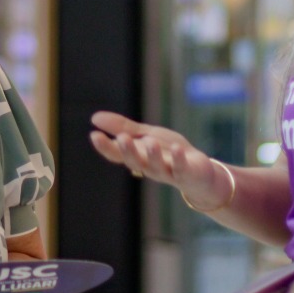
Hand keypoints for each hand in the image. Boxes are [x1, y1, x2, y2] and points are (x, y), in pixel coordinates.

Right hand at [89, 110, 224, 209]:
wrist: (200, 173)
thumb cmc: (169, 153)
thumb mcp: (146, 135)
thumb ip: (123, 127)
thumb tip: (94, 118)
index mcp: (138, 157)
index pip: (117, 154)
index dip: (105, 146)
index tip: (94, 135)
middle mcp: (149, 167)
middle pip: (135, 162)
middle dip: (128, 151)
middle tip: (122, 138)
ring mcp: (167, 172)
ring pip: (156, 167)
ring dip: (152, 155)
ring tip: (149, 142)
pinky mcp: (186, 174)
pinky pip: (181, 169)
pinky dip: (179, 159)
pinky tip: (177, 148)